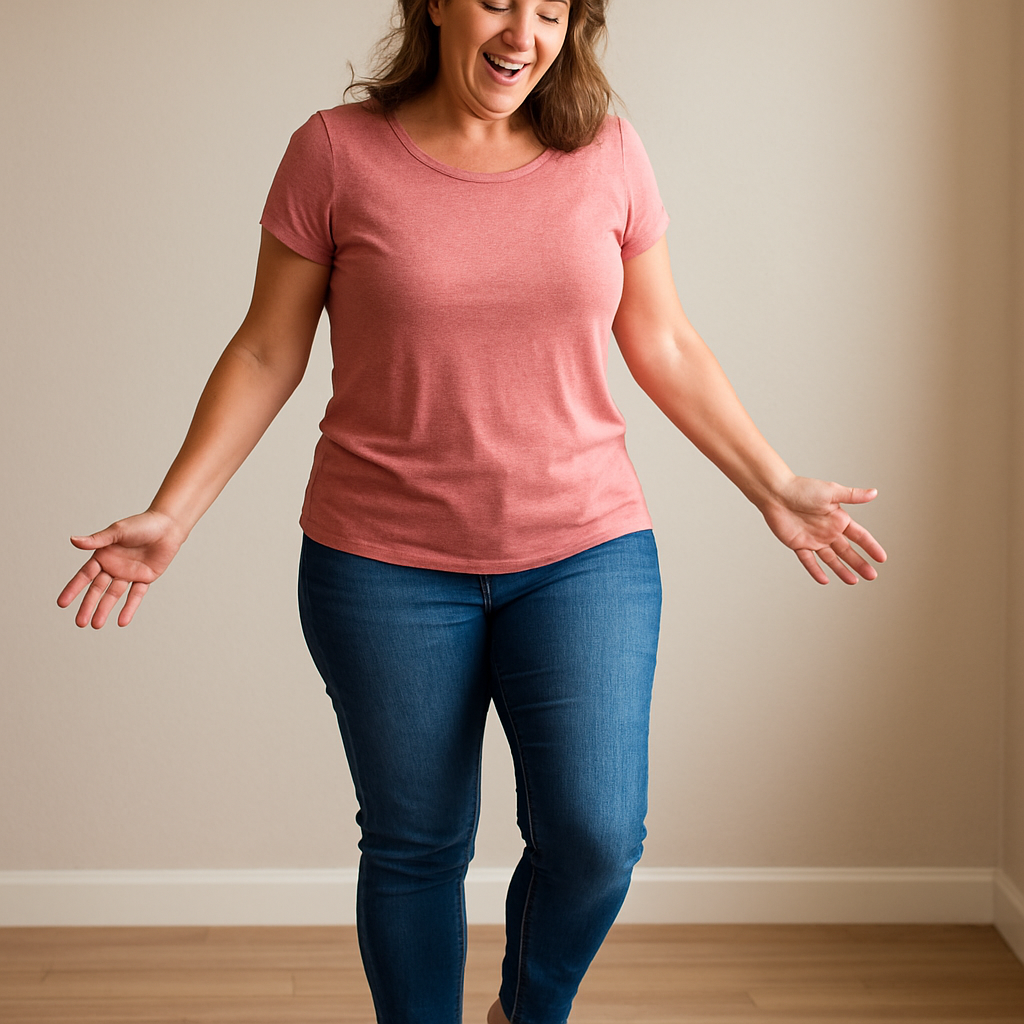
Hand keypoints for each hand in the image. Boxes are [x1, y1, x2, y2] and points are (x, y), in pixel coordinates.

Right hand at [57, 511, 185, 627]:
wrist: (168, 526)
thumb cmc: (141, 524)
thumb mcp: (117, 531)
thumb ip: (97, 540)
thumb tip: (73, 540)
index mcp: (103, 556)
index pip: (85, 576)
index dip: (73, 589)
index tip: (62, 604)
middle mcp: (114, 567)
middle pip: (98, 589)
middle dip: (88, 605)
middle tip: (80, 622)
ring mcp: (129, 574)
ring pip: (114, 595)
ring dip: (105, 609)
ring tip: (96, 625)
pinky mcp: (145, 578)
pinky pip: (136, 595)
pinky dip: (129, 608)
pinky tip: (122, 622)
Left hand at [759, 477, 886, 584]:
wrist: (776, 493)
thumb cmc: (802, 488)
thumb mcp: (831, 491)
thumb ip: (852, 495)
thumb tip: (875, 492)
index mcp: (838, 518)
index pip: (860, 536)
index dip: (871, 547)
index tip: (882, 558)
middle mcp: (828, 530)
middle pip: (847, 551)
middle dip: (860, 563)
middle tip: (872, 576)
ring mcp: (814, 539)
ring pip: (831, 559)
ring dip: (842, 570)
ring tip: (854, 581)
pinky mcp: (798, 544)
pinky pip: (809, 561)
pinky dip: (816, 571)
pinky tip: (825, 580)